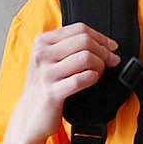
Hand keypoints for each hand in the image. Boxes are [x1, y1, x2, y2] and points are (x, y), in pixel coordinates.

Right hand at [12, 22, 120, 143]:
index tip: (112, 47)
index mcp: (42, 42)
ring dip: (100, 65)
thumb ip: (68, 48)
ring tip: (100, 72)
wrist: (30, 115)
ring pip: (85, 58)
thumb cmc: (44, 87)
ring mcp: (46, 73)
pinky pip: (80, 80)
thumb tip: (101, 44)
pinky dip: (92, 78)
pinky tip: (92, 80)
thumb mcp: (49, 61)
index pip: (79, 28)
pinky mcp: (52, 92)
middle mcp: (42, 54)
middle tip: (112, 61)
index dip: (101, 37)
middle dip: (104, 51)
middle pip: (84, 41)